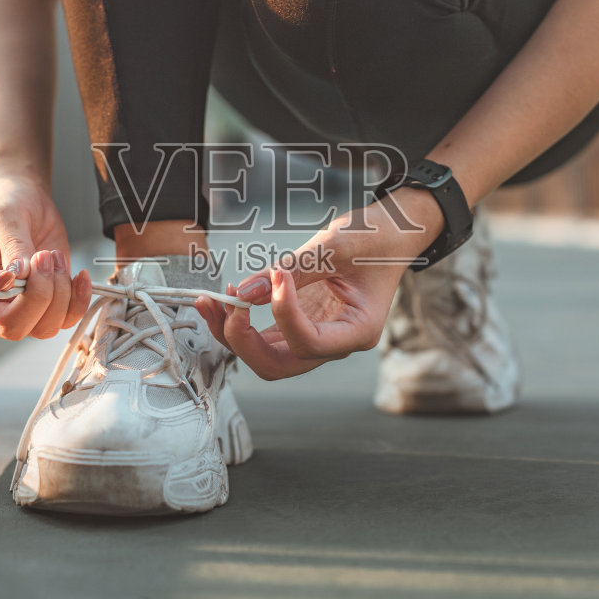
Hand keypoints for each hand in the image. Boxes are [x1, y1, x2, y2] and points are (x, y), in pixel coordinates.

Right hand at [0, 168, 91, 338]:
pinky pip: (65, 319)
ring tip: (54, 256)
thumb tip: (22, 276)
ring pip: (42, 328)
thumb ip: (14, 245)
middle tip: (44, 256)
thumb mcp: (7, 216)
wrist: (28, 199)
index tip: (7, 272)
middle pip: (9, 327)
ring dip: (59, 295)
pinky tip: (79, 275)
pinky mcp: (48, 303)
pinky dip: (78, 301)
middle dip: (36, 297)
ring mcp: (20, 307)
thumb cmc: (7, 202)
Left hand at [193, 189, 444, 379]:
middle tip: (226, 303)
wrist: (388, 234)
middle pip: (278, 365)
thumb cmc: (374, 239)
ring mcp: (314, 336)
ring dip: (231, 334)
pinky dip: (238, 321)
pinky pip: (263, 336)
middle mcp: (334, 343)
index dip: (284, 313)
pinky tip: (222, 299)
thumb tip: (244, 292)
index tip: (278, 275)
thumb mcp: (334, 247)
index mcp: (358, 330)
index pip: (310, 342)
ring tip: (210, 300)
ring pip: (264, 355)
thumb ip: (292, 270)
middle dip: (244, 341)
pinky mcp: (298, 324)